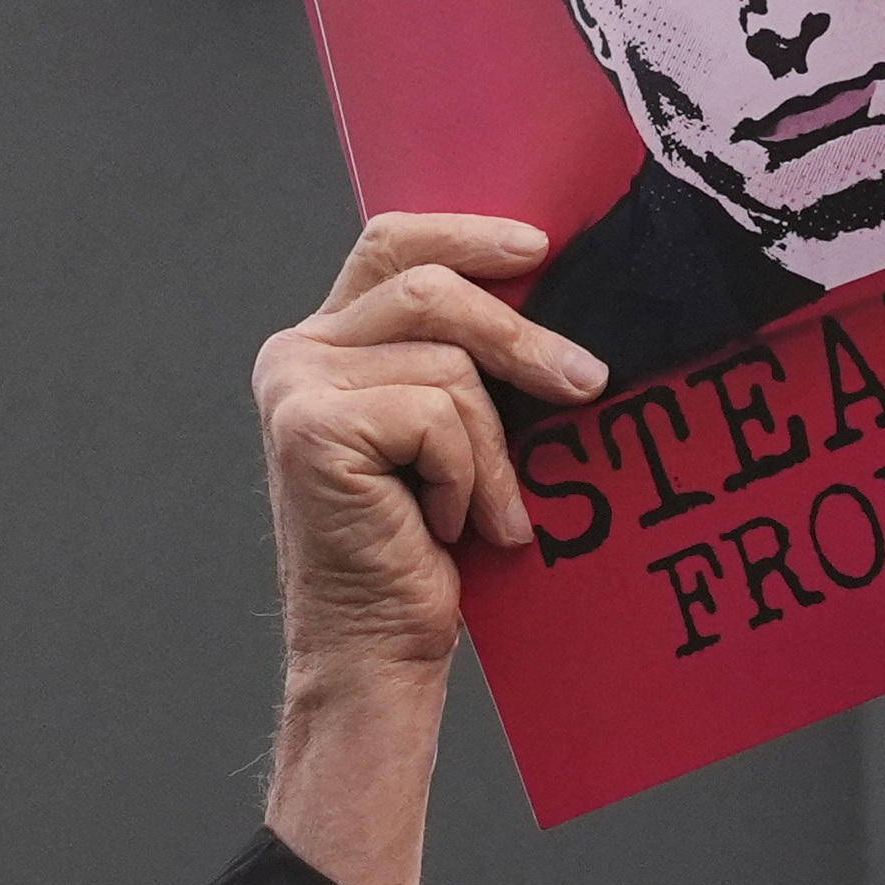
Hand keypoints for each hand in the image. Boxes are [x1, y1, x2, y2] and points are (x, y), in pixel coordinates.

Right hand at [251, 215, 604, 884]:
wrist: (378, 651)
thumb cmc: (422, 552)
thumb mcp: (452, 435)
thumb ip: (465, 359)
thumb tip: (550, 288)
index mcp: (324, 345)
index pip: (392, 243)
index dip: (467, 233)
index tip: (540, 247)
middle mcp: (295, 354)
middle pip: (430, 287)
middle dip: (521, 334)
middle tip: (589, 383)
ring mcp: (295, 387)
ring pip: (449, 363)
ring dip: (493, 451)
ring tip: (489, 515)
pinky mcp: (311, 427)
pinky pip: (438, 415)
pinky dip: (466, 479)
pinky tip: (442, 527)